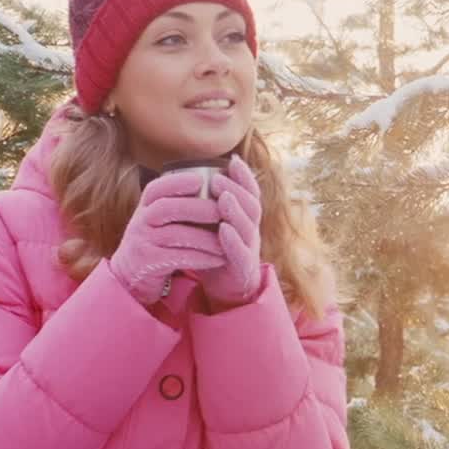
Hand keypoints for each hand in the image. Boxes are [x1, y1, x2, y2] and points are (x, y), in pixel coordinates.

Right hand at [109, 170, 225, 305]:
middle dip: (196, 208)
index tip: (200, 179)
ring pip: (175, 235)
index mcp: (145, 206)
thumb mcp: (160, 219)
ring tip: (227, 242)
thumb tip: (213, 180)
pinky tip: (219, 259)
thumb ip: (178, 203)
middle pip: (166, 208)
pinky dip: (201, 258)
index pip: (156, 188)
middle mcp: (141, 221)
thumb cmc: (157, 241)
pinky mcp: (148, 263)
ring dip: (204, 238)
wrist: (132, 274)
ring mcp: (142, 242)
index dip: (177, 182)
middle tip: (223, 211)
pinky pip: (178, 258)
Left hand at [200, 154, 262, 309]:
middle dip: (237, 188)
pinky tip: (223, 230)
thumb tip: (195, 173)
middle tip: (217, 176)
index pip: (250, 193)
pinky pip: (241, 253)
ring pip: (249, 227)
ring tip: (222, 196)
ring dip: (235, 210)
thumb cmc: (218, 251)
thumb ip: (212, 203)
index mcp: (246, 219)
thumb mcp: (216, 224)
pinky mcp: (243, 268)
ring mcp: (249, 250)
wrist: (227, 288)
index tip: (232, 160)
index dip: (244, 176)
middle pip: (252, 206)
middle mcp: (251, 231)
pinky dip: (233, 240)